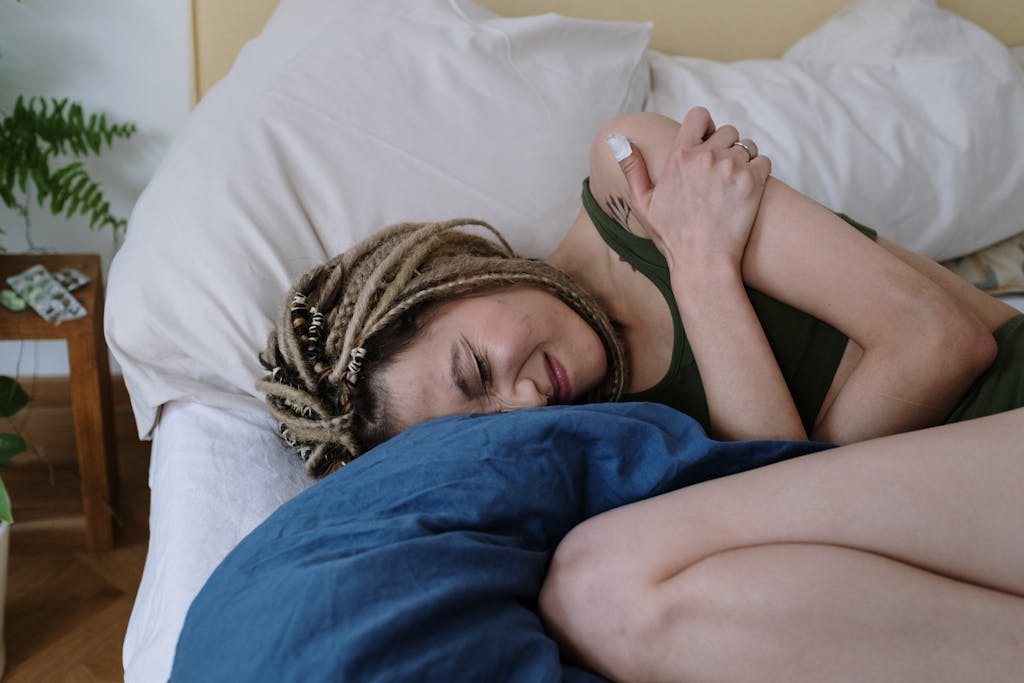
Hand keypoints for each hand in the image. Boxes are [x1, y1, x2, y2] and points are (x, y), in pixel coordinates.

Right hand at [607, 107, 770, 272]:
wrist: (702, 262)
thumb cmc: (672, 236)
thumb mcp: (643, 203)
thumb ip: (632, 167)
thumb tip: (617, 138)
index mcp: (679, 156)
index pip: (699, 115)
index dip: (704, 125)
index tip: (705, 142)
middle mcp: (707, 156)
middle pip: (727, 130)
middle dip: (724, 146)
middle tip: (718, 172)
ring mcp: (732, 167)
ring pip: (746, 145)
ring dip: (742, 159)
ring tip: (731, 183)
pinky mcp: (754, 182)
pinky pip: (763, 160)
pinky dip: (758, 172)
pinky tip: (745, 190)